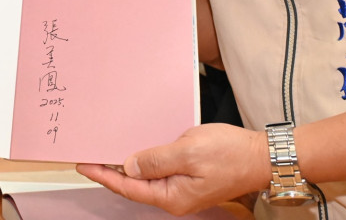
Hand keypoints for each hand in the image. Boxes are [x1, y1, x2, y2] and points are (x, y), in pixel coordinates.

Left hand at [76, 124, 267, 215]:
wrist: (262, 156)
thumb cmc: (231, 154)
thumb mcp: (188, 151)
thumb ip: (156, 160)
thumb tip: (129, 165)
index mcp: (172, 196)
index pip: (128, 187)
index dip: (104, 175)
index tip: (84, 164)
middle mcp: (175, 197)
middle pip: (134, 185)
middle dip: (111, 171)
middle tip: (89, 155)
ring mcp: (183, 188)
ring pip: (147, 177)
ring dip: (128, 164)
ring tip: (107, 150)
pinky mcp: (189, 177)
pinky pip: (160, 170)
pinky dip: (146, 159)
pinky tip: (138, 148)